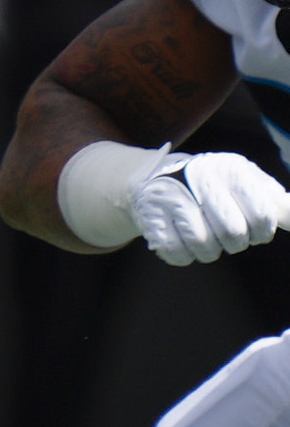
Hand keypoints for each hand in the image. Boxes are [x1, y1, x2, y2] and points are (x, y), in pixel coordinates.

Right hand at [135, 152, 288, 264]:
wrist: (162, 177)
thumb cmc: (215, 185)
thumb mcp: (247, 184)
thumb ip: (274, 202)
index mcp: (232, 170)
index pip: (261, 215)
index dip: (262, 232)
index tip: (256, 232)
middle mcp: (201, 180)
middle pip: (233, 233)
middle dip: (237, 243)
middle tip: (231, 238)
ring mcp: (173, 198)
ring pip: (203, 246)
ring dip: (210, 252)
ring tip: (208, 241)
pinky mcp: (151, 217)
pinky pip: (176, 253)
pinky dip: (185, 256)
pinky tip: (186, 244)